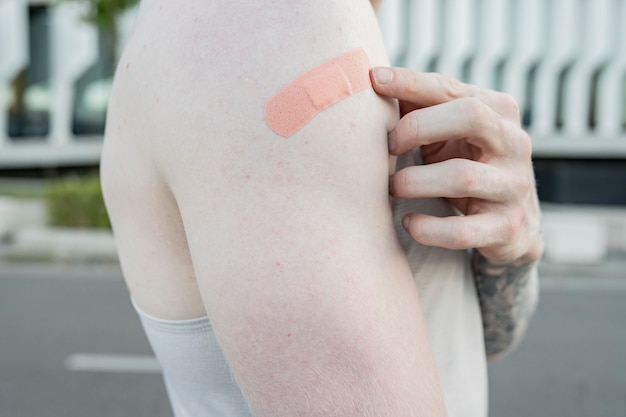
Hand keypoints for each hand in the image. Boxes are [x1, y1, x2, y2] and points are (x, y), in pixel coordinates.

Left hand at [371, 67, 543, 264]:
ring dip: (414, 181)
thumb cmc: (466, 165)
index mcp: (498, 111)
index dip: (411, 83)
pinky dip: (428, 228)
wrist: (512, 224)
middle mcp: (513, 143)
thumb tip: (374, 80)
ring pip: (462, 176)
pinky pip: (462, 231)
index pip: (451, 89)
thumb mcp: (450, 133)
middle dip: (418, 127)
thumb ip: (421, 108)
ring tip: (392, 186)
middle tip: (388, 146)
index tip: (374, 80)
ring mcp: (513, 186)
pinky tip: (409, 222)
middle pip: (470, 117)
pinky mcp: (507, 228)